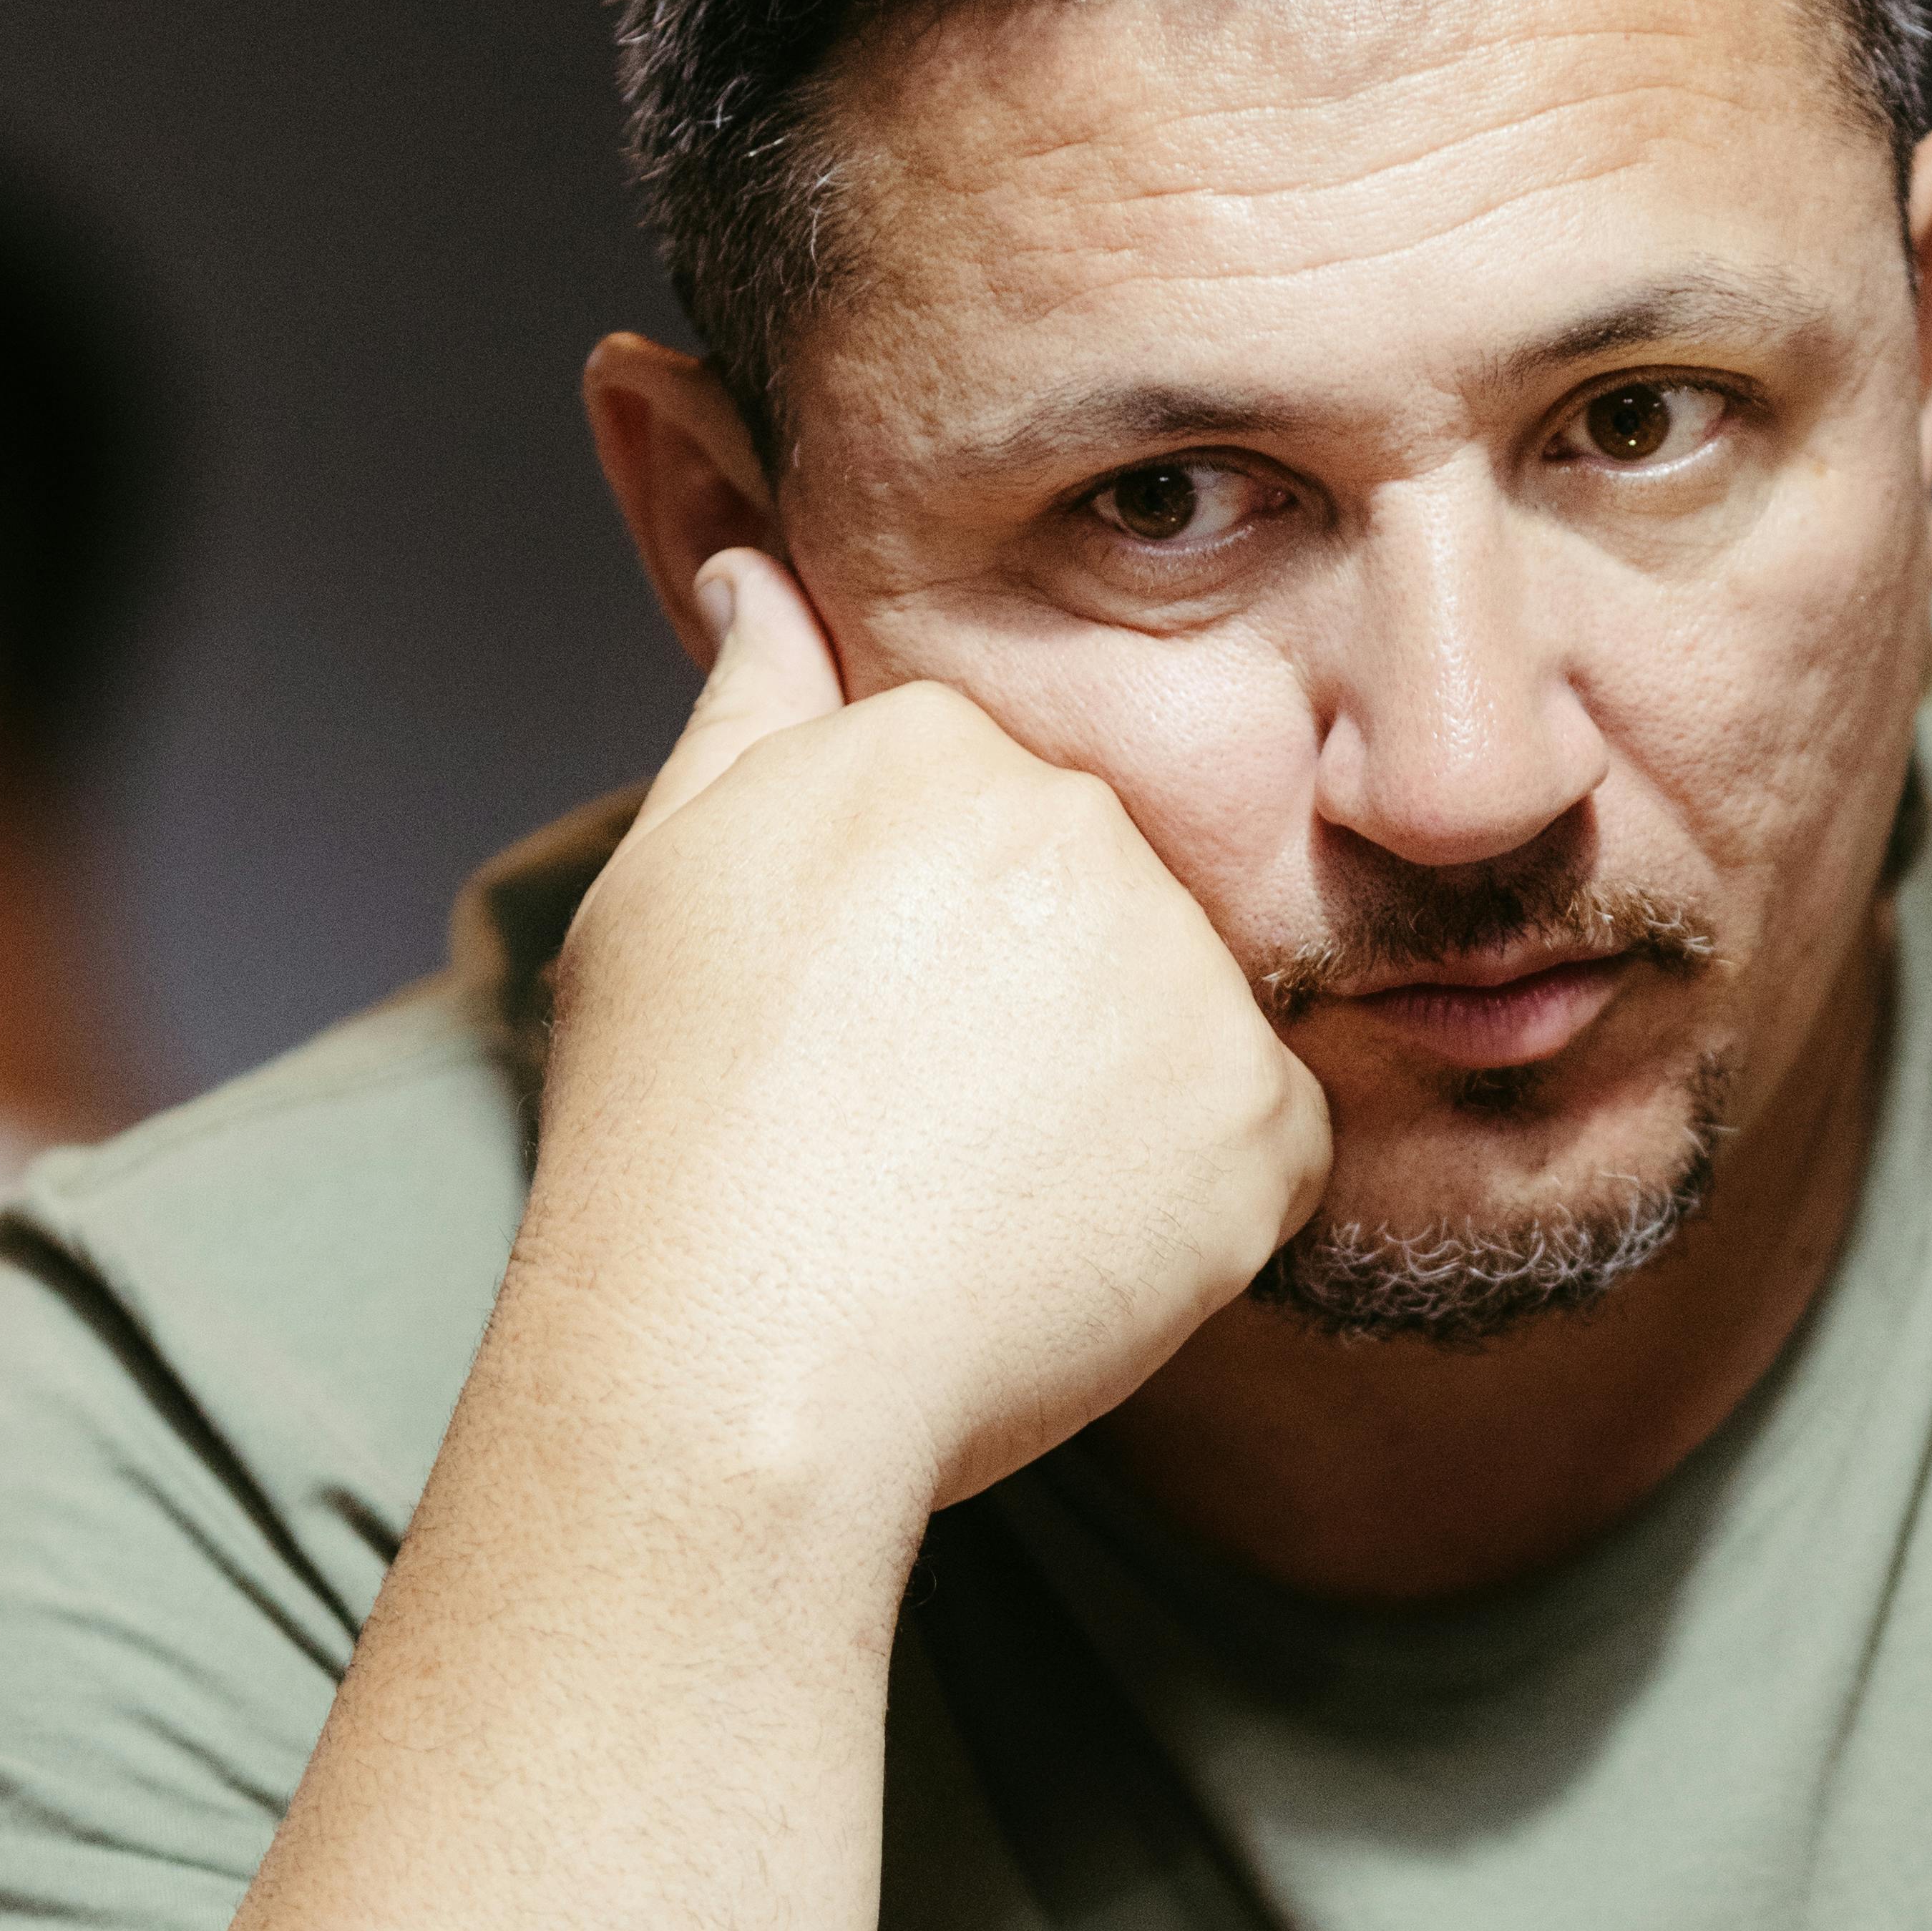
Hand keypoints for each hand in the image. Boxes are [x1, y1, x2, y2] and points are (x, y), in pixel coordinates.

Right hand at [528, 547, 1331, 1519]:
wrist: (737, 1359)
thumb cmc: (673, 1137)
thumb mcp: (666, 879)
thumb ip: (747, 708)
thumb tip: (759, 571)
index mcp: (936, 740)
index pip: (993, 816)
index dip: (930, 949)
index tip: (859, 1038)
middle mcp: (1079, 819)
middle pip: (1103, 908)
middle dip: (1035, 1010)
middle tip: (915, 1128)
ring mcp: (1183, 965)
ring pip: (1185, 1024)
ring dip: (1115, 1106)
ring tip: (977, 1194)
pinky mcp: (1261, 1115)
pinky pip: (1265, 1143)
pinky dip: (1190, 1206)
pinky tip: (1062, 1247)